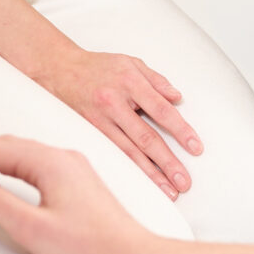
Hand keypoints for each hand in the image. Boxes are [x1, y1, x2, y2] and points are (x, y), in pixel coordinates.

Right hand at [0, 136, 160, 253]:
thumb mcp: (33, 230)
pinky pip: (35, 166)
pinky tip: (5, 178)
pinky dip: (11, 168)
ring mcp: (73, 171)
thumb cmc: (95, 248)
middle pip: (9, 146)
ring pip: (23, 155)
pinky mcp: (77, 185)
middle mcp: (64, 160)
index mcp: (52, 163)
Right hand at [27, 45, 201, 197]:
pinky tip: (141, 183)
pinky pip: (112, 154)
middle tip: (184, 181)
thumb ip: (156, 80)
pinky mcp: (88, 131)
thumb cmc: (97, 67)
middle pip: (146, 137)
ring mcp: (99, 120)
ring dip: (150, 174)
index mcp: (129, 82)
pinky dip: (128, 170)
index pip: (161, 110)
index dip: (180, 130)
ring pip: (128, 152)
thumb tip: (178, 98)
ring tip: (168, 191)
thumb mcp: (130, 62)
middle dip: (167, 162)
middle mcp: (114, 102)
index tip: (195, 147)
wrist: (58, 69)